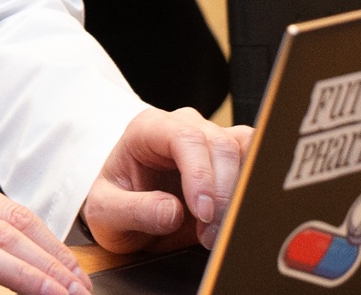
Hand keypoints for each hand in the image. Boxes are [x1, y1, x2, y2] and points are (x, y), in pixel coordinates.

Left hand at [83, 106, 252, 252]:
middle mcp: (183, 127)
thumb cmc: (114, 201)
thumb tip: (172, 211)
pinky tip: (241, 216)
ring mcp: (210, 140)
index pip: (184, 137)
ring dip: (241, 192)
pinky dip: (253, 190)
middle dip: (222, 193)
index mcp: (149, 129)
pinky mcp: (230, 159)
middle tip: (211, 234)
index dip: (200, 173)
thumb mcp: (105, 211)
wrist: (125, 208)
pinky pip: (255, 161)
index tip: (202, 212)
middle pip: (220, 144)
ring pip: (244, 149)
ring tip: (221, 231)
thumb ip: (132, 210)